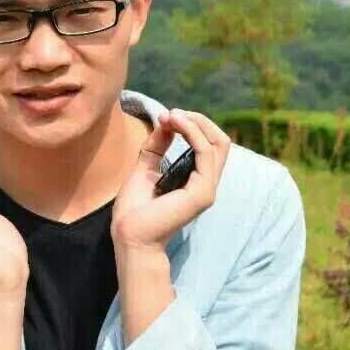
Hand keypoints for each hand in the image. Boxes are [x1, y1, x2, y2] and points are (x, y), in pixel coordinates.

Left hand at [111, 109, 230, 250]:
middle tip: (173, 113)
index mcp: (195, 178)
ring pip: (218, 143)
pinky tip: (176, 124)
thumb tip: (166, 122)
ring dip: (194, 122)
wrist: (129, 235)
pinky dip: (192, 133)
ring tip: (172, 115)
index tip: (166, 117)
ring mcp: (207, 188)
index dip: (192, 124)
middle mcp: (206, 182)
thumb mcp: (145, 168)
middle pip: (220, 141)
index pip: (210, 144)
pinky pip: (205, 153)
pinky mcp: (202, 193)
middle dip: (198, 120)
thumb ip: (157, 147)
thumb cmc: (135, 209)